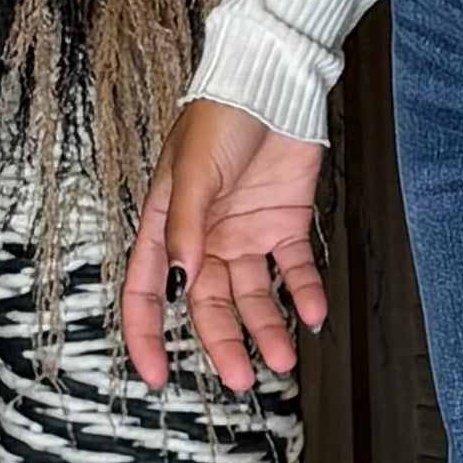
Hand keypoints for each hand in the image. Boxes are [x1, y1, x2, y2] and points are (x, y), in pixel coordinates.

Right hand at [119, 98, 328, 392]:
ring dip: (268, 327)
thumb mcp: (193, 171)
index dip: (149, 334)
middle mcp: (206, 237)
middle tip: (242, 379)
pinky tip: (313, 314)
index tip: (158, 376)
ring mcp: (247, 232)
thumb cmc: (221, 116)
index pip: (149, 292)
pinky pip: (293, 268)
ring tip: (284, 359)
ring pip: (254, 295)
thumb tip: (183, 283)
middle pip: (210, 304)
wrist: (274, 83)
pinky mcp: (286, 222)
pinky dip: (304, 292)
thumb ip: (187, 227)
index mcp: (169, 226)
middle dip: (223, 343)